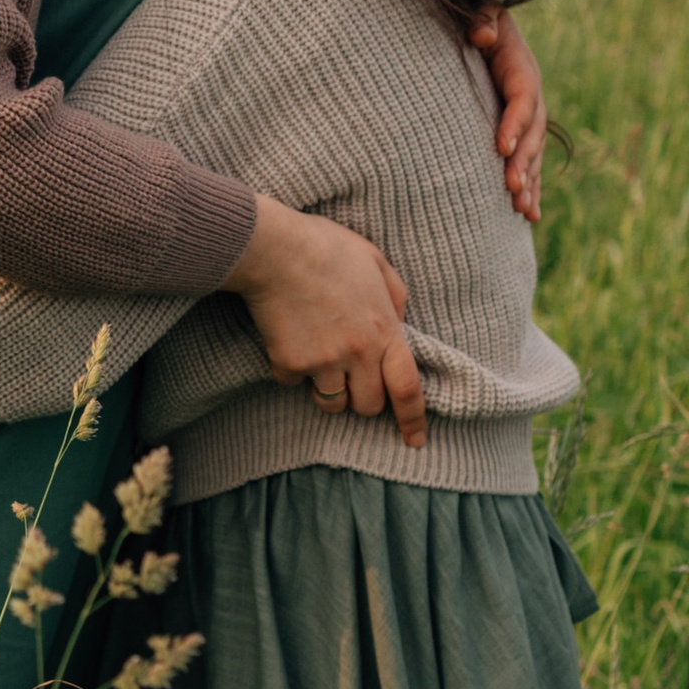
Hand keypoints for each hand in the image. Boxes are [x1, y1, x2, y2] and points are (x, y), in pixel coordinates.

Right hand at [225, 197, 427, 446]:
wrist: (273, 249)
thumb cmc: (325, 246)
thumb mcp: (374, 260)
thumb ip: (395, 295)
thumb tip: (399, 321)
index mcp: (384, 330)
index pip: (408, 388)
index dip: (414, 419)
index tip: (415, 441)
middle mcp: (358, 353)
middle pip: (368, 406)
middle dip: (361, 399)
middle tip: (348, 378)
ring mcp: (323, 362)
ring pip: (331, 404)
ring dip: (327, 392)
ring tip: (316, 361)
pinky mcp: (290, 364)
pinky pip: (292, 383)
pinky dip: (289, 370)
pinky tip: (285, 338)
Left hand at [470, 6, 544, 223]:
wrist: (486, 25)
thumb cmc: (477, 18)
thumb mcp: (480, 8)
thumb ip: (481, 18)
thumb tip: (479, 34)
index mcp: (520, 69)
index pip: (521, 99)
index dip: (513, 123)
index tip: (500, 147)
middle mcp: (530, 96)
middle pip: (532, 134)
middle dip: (524, 163)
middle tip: (512, 189)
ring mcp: (527, 116)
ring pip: (533, 155)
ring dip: (530, 183)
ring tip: (523, 211)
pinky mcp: (519, 131)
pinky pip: (528, 162)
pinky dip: (530, 188)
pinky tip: (527, 216)